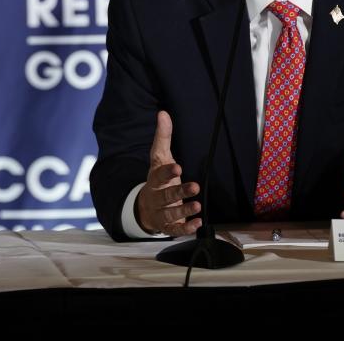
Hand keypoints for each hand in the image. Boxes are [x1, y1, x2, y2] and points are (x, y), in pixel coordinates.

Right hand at [134, 111, 201, 235]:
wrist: (146, 209)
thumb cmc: (158, 180)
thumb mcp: (159, 158)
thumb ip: (163, 137)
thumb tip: (163, 113)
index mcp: (155, 179)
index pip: (159, 175)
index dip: (167, 172)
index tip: (177, 167)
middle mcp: (157, 197)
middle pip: (166, 195)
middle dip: (179, 191)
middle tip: (194, 186)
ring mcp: (161, 213)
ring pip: (170, 213)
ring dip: (184, 210)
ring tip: (197, 206)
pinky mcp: (169, 227)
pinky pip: (176, 229)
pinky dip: (186, 228)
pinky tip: (197, 224)